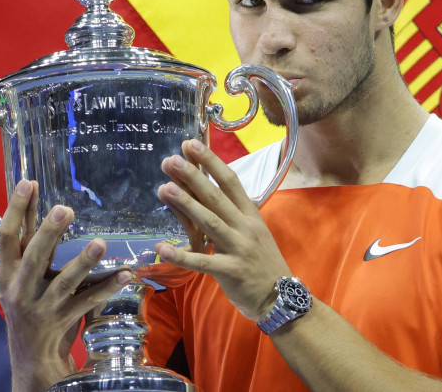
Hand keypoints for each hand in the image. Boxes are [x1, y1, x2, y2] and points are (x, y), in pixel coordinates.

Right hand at [0, 179, 132, 391]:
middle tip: (66, 209)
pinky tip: (125, 274)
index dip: (15, 209)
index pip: (6, 236)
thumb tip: (31, 186)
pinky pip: (88, 301)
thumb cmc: (25, 298)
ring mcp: (43, 306)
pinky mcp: (64, 319)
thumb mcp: (17, 270)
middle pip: (34, 258)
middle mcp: (21, 289)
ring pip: (64, 282)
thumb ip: (27, 233)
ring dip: (83, 262)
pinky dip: (107, 287)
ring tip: (100, 244)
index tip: (29, 183)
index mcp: (6, 272)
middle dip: (49, 233)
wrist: (30, 350)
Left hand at [154, 140, 293, 320]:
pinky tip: (161, 248)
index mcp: (251, 214)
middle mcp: (245, 227)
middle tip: (172, 160)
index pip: (231, 181)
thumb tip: (204, 193)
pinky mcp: (230, 271)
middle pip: (217, 197)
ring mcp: (239, 249)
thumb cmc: (261, 262)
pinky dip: (181, 256)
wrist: (280, 296)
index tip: (192, 144)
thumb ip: (231, 214)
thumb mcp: (253, 232)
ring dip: (186, 205)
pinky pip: (202, 262)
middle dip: (194, 177)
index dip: (211, 162)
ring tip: (165, 189)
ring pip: (209, 223)